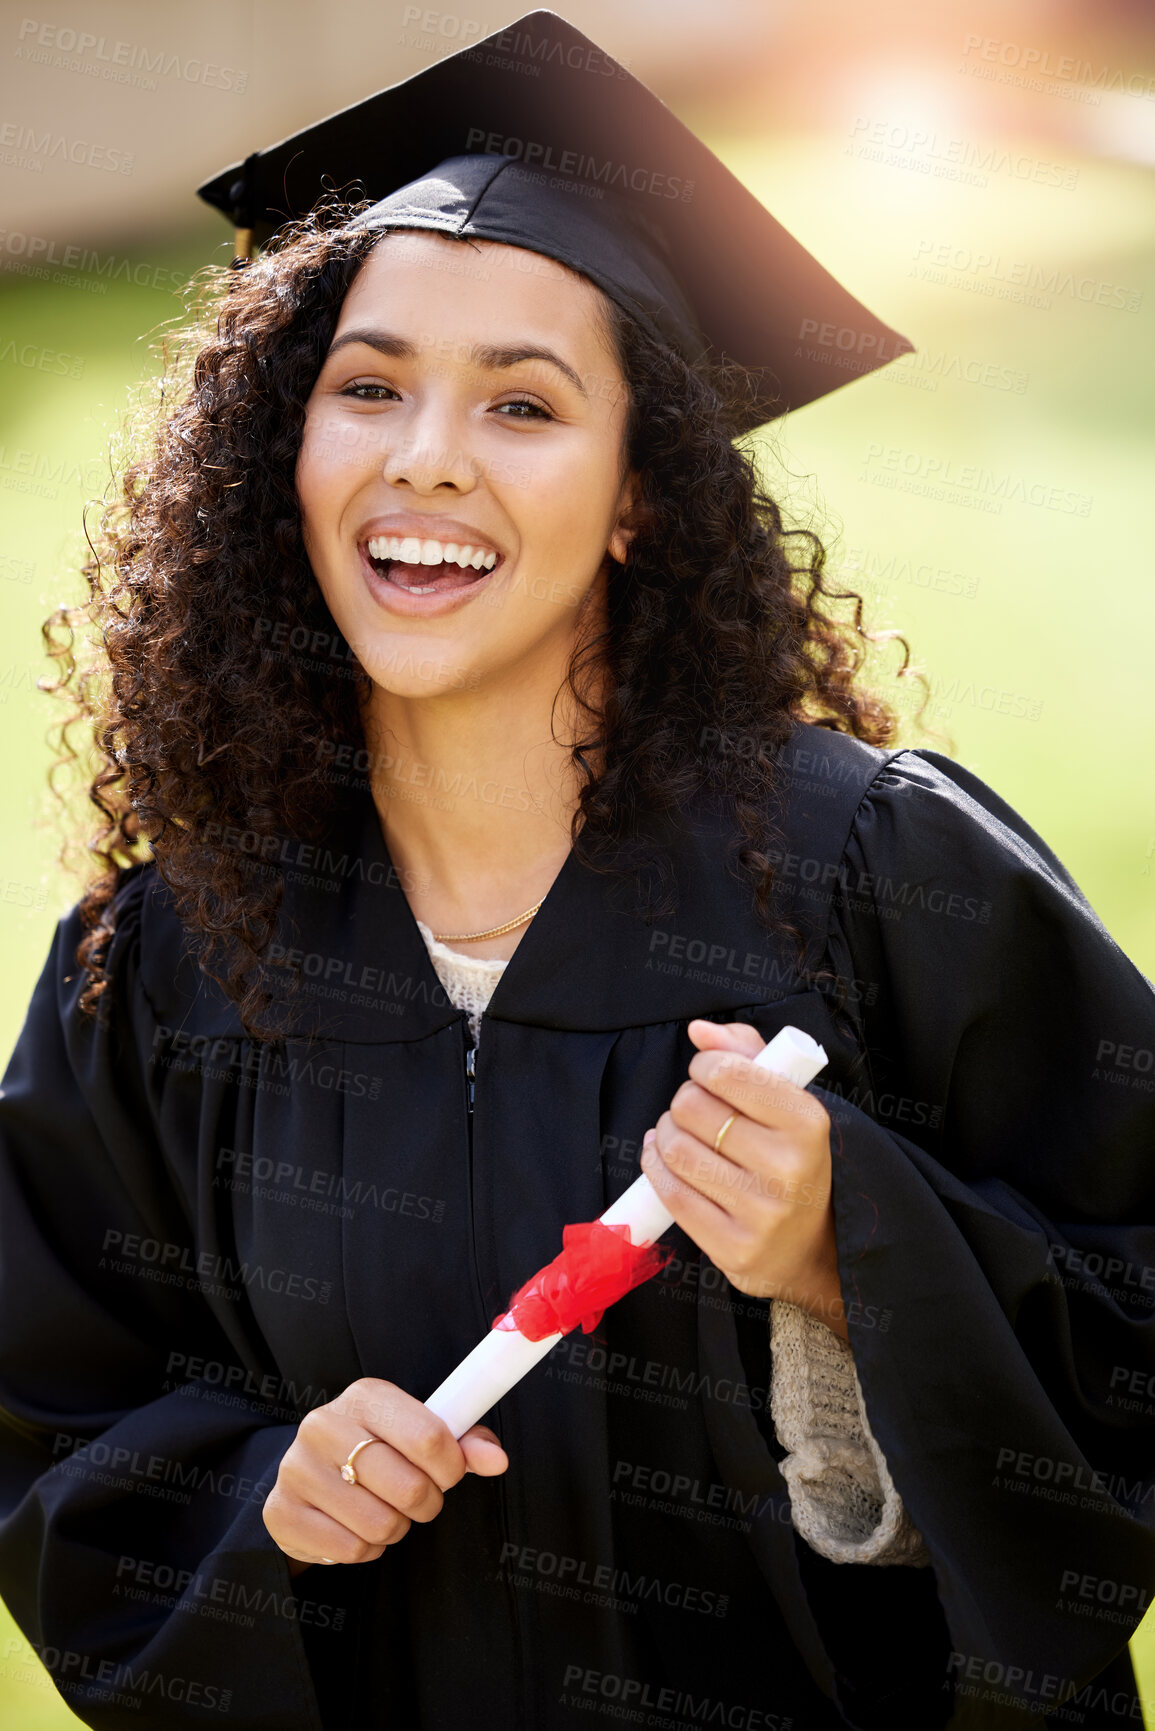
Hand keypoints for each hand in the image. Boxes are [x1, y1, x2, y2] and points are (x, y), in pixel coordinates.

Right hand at [263, 1376, 508, 1575]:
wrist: (310, 1476)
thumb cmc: (378, 1450)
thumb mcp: (419, 1433)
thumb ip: (464, 1443)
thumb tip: (498, 1460)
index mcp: (365, 1396)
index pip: (429, 1436)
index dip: (451, 1466)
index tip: (449, 1473)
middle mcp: (324, 1425)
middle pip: (409, 1487)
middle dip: (426, 1503)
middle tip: (418, 1497)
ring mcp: (297, 1468)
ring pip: (381, 1523)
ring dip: (396, 1527)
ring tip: (383, 1508)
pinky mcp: (282, 1512)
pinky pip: (351, 1549)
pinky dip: (367, 1548)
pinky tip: (355, 1525)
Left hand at [640, 1019, 847, 1340]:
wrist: (811, 1245)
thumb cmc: (789, 1157)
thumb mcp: (785, 1101)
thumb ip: (746, 1053)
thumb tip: (699, 1031)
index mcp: (807, 1123)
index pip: (728, 1073)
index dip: (704, 1066)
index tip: (706, 1073)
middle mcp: (788, 1169)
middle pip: (694, 1109)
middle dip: (684, 1100)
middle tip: (694, 1108)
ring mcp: (762, 1214)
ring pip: (677, 1150)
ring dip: (665, 1133)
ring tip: (678, 1133)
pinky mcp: (735, 1248)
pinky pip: (673, 1194)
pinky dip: (655, 1168)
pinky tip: (661, 1158)